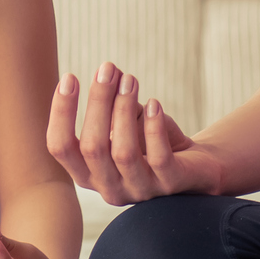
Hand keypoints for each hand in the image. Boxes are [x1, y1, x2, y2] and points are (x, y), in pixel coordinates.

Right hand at [47, 63, 217, 203]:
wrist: (198, 168)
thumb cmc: (152, 143)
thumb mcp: (126, 123)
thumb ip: (112, 103)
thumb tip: (107, 71)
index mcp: (89, 174)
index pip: (61, 148)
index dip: (61, 113)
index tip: (70, 77)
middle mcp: (109, 188)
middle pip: (92, 147)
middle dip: (98, 102)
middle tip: (108, 69)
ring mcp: (140, 190)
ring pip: (123, 153)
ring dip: (124, 110)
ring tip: (130, 80)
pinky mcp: (170, 185)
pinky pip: (158, 158)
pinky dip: (153, 128)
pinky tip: (154, 103)